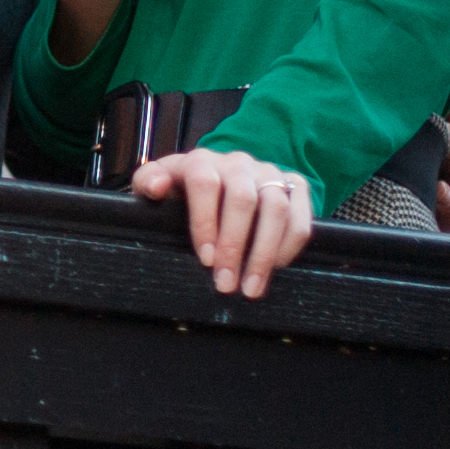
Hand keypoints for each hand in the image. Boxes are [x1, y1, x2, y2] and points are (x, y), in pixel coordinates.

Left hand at [132, 147, 313, 300]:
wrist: (221, 176)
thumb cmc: (184, 189)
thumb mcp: (159, 182)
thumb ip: (148, 182)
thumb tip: (156, 187)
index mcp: (202, 161)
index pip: (205, 184)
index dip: (205, 221)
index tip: (205, 258)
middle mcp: (238, 163)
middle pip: (243, 200)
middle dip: (235, 246)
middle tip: (226, 284)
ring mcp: (269, 173)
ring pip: (276, 208)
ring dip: (265, 252)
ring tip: (251, 287)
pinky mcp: (294, 185)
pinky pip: (301, 215)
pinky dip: (290, 245)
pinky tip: (276, 268)